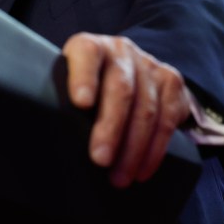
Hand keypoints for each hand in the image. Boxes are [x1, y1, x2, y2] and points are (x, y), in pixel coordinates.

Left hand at [62, 32, 192, 187]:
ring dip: (133, 149)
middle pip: (121, 88)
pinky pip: (166, 120)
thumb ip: (62, 100)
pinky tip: (142, 170)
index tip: (81, 103)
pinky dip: (154, 150)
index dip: (84, 77)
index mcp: (90, 46)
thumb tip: (52, 136)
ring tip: (119, 177)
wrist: (131, 72)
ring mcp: (149, 64)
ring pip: (146, 109)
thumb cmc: (89, 86)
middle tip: (100, 159)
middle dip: (110, 128)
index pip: (87, 54)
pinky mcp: (171, 82)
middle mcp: (121, 50)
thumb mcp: (70, 83)